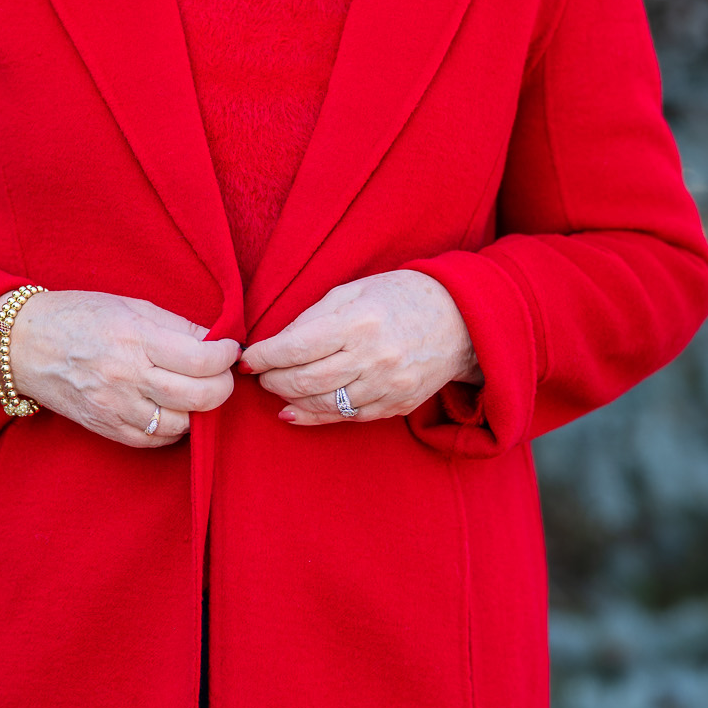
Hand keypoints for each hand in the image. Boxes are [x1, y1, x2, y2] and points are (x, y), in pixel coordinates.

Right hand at [0, 289, 238, 447]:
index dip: (226, 357)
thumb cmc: (78, 316)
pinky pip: (154, 441)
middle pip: (199, 397)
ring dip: (198, 410)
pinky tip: (170, 409)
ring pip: (182, 424)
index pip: (202, 360)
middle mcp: (127, 376)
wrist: (24, 344)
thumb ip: (176, 325)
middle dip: (223, 386)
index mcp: (135, 337)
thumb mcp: (130, 305)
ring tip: (193, 391)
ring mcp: (115, 407)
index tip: (229, 349)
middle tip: (221, 374)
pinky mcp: (106, 427)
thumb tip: (218, 340)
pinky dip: (172, 429)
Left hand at [240, 269, 480, 425]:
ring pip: (323, 404)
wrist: (459, 320)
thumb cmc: (399, 296)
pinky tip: (296, 410)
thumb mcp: (354, 290)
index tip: (248, 359)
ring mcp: (386, 386)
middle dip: (273, 380)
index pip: (296, 347)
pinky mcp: (395, 405)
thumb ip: (314, 316)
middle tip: (260, 375)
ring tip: (276, 389)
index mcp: (358, 322)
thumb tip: (276, 342)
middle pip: (305, 381)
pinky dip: (316, 416)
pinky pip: (347, 417)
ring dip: (290, 399)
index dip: (265, 357)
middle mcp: (372, 357)